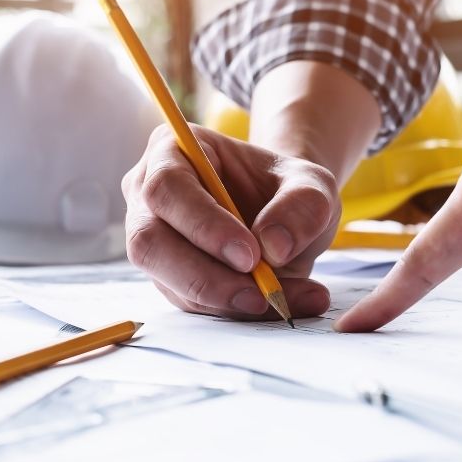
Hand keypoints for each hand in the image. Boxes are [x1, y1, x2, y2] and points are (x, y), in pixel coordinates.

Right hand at [123, 124, 339, 318]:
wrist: (286, 217)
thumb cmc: (288, 190)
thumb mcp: (313, 185)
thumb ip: (303, 205)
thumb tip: (273, 246)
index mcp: (172, 151)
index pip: (167, 187)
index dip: (203, 224)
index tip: (250, 255)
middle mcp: (148, 194)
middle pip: (148, 241)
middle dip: (204, 275)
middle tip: (259, 293)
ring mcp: (153, 239)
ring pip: (166, 281)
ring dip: (224, 299)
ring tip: (280, 301)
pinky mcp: (168, 278)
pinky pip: (190, 303)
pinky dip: (235, 311)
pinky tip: (279, 304)